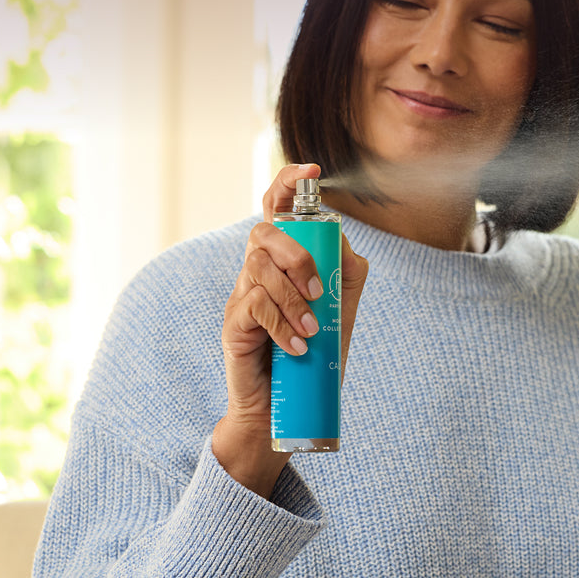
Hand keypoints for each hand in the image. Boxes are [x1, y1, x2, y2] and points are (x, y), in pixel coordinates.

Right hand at [213, 163, 367, 496]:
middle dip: (297, 255)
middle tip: (319, 292)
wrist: (284, 409)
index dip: (289, 183)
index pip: (277, 209)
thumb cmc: (314, 356)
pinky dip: (281, 324)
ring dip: (292, 297)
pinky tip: (297, 346)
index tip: (312, 169)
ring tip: (313, 330)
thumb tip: (345, 242)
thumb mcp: (340, 312)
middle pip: (264, 232)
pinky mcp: (232, 322)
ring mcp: (242, 294)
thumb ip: (346, 274)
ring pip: (259, 268)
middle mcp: (258, 270)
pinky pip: (253, 305)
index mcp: (284, 260)